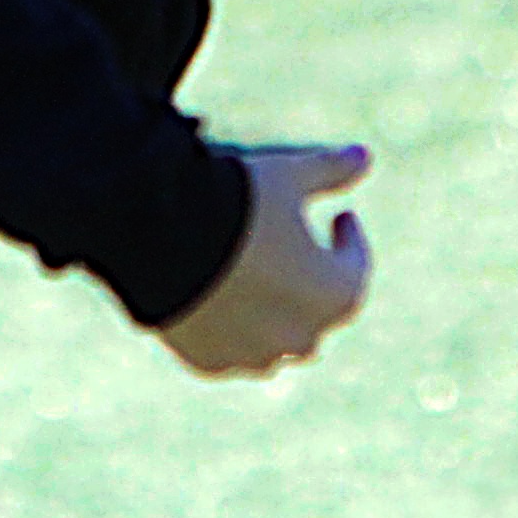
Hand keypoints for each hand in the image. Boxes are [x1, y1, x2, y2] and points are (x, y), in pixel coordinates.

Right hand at [158, 143, 373, 375]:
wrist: (154, 234)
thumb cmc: (235, 201)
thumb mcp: (288, 174)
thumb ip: (330, 171)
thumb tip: (364, 155)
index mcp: (334, 293)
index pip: (356, 270)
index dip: (350, 239)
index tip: (340, 214)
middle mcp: (300, 336)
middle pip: (319, 314)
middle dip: (315, 283)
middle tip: (302, 249)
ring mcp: (253, 355)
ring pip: (277, 341)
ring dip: (276, 315)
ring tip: (261, 278)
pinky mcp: (210, 362)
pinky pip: (231, 350)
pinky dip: (232, 329)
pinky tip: (220, 296)